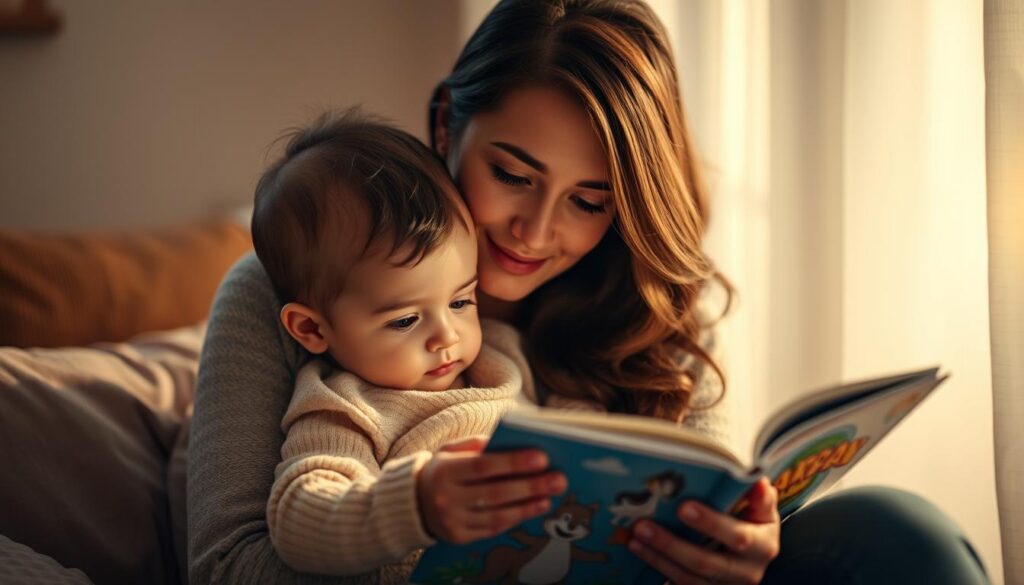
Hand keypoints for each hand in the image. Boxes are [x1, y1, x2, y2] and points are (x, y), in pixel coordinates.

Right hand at [416, 436, 566, 543]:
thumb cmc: (442, 470)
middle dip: (530, 486)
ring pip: (497, 515)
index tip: (542, 457)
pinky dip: (516, 518)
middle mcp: (446, 499)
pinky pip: (493, 529)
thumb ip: (477, 444)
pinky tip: (534, 507)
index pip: (483, 466)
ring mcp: (452, 522)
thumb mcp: (450, 450)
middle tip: (558, 479)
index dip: (513, 463)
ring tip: (550, 495)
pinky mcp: (459, 538)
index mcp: (444, 471)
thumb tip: (511, 441)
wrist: (413, 502)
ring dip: (528, 506)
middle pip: (495, 493)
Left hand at [628, 477, 780, 583]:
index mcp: (762, 546)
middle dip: (671, 544)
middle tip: (643, 524)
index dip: (711, 524)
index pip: (737, 537)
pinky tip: (637, 547)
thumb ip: (759, 496)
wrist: (753, 559)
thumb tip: (756, 480)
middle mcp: (746, 572)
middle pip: (704, 562)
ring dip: (657, 556)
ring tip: (635, 535)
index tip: (684, 507)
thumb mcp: (763, 511)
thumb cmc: (755, 525)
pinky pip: (678, 582)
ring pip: (687, 576)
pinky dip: (656, 564)